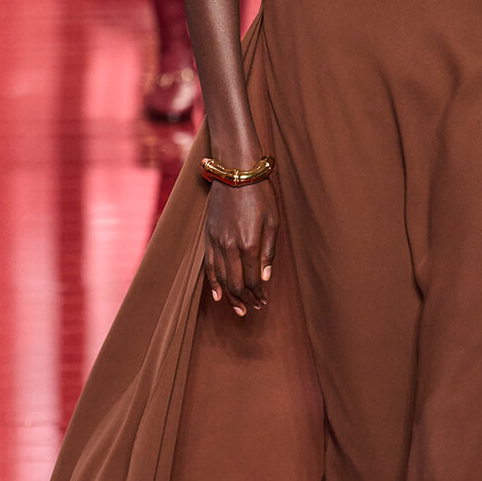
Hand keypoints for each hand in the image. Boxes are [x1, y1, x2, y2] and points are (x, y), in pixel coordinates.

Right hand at [204, 179, 277, 317]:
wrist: (235, 171)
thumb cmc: (260, 194)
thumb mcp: (273, 221)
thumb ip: (269, 252)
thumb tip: (265, 278)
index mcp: (249, 243)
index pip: (252, 279)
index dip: (258, 294)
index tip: (264, 302)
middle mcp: (229, 246)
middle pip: (235, 283)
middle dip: (245, 299)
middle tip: (253, 309)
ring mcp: (215, 241)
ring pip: (220, 277)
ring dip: (230, 296)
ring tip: (238, 308)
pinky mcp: (208, 236)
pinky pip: (208, 265)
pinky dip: (212, 282)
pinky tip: (217, 295)